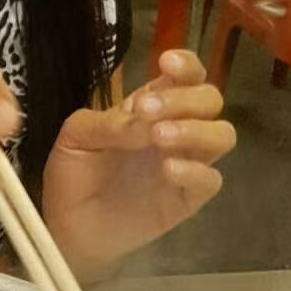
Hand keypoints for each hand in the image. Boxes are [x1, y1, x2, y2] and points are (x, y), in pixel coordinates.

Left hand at [41, 50, 234, 278]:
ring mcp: (186, 163)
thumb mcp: (78, 137)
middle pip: (210, 100)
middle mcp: (177, 128)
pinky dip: (194, 171)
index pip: (186, 75)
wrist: (67, 226)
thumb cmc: (74, 173)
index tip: (167, 63)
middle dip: (185, 99)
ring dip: (196, 130)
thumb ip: (109, 122)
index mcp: (152, 106)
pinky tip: (167, 170)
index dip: (186, 65)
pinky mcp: (188, 198)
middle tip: (148, 112)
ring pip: (223, 135)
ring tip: (159, 138)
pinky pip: (211, 180)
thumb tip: (143, 116)